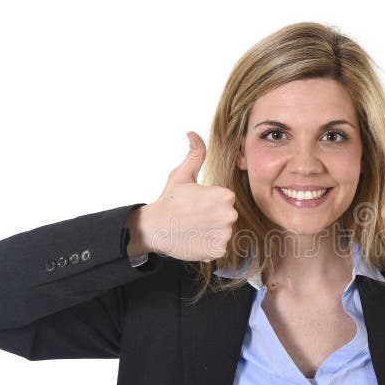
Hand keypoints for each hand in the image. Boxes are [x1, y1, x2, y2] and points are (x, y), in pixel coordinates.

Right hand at [139, 131, 238, 261]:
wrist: (155, 228)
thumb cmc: (169, 200)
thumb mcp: (182, 174)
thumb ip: (195, 154)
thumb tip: (193, 134)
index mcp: (225, 196)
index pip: (225, 199)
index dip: (210, 201)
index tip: (196, 204)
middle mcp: (230, 215)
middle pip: (226, 215)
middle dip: (213, 216)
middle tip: (193, 216)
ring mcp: (224, 235)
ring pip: (223, 231)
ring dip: (211, 231)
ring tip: (194, 228)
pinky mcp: (218, 250)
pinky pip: (218, 246)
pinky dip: (208, 245)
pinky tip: (195, 238)